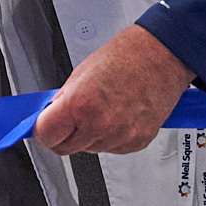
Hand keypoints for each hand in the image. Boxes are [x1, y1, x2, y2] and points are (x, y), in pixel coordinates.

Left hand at [33, 24, 194, 155]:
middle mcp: (100, 125)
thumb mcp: (81, 73)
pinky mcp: (137, 142)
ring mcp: (120, 136)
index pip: (46, 136)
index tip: (43, 127)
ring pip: (90, 149)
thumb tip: (50, 118)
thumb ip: (63, 100)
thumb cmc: (127, 56)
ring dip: (90, 135)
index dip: (42, 131)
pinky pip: (112, 148)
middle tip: (72, 117)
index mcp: (81, 104)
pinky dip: (111, 136)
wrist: (163, 56)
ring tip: (104, 108)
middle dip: (64, 135)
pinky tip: (119, 114)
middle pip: (65, 148)